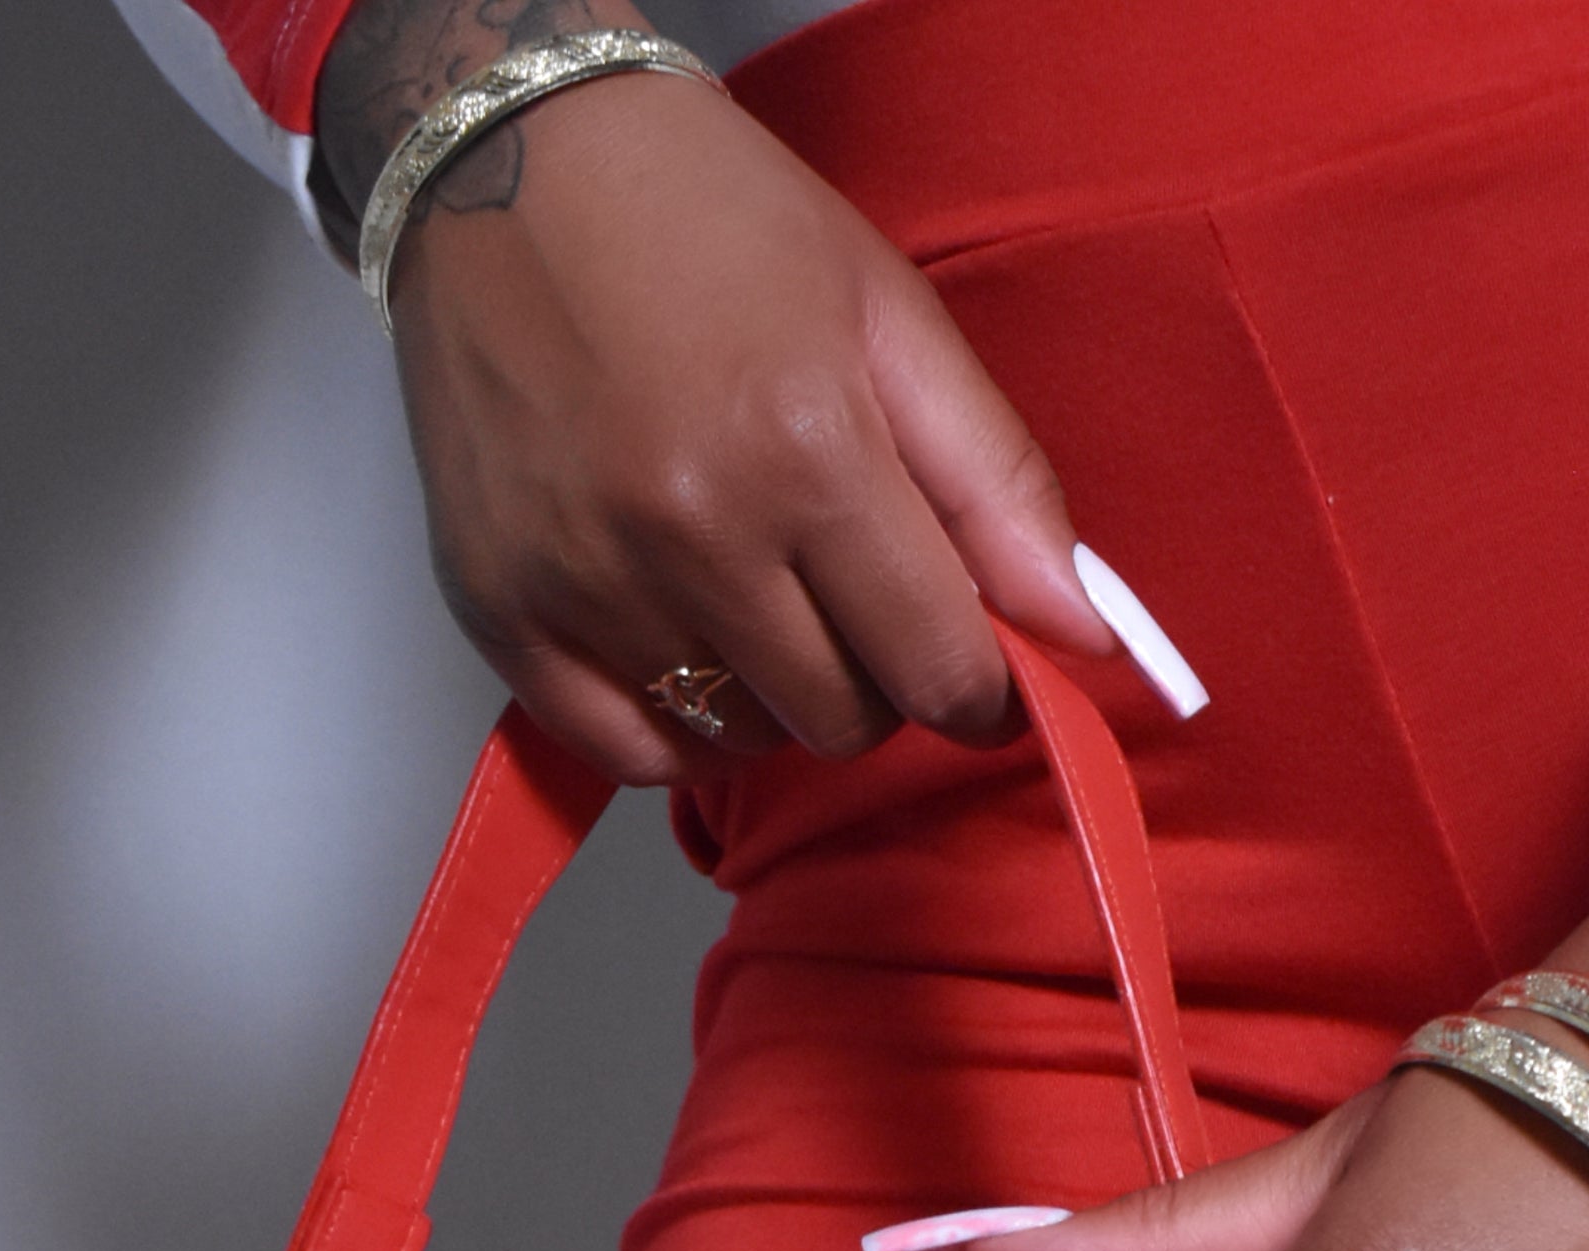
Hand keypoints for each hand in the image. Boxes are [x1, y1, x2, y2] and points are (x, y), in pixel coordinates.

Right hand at [317, 0, 1113, 779]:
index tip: (977, 667)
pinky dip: (675, 729)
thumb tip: (1083, 632)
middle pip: (844, 722)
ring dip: (775, 698)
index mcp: (807, 449)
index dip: (981, 688)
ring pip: (742, 743)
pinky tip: (685, 645)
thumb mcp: (888, 315)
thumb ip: (996, 483)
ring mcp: (590, 583)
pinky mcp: (505, 612)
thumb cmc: (710, 221)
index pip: (939, 669)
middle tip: (850, 593)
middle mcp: (693, 534)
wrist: (508, 159)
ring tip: (757, 595)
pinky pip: (628, 753)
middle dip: (876, 679)